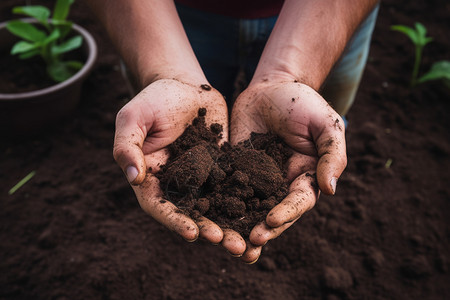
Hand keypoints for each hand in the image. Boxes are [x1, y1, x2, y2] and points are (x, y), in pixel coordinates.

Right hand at [113, 79, 245, 254]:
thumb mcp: (133, 118)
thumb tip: (135, 178)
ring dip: (230, 225)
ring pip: (215, 207)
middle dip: (211, 231)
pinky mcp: (221, 168)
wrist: (184, 85)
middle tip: (231, 245)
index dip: (175, 220)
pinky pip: (233, 188)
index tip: (193, 233)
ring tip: (247, 242)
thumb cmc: (153, 99)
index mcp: (152, 178)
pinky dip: (245, 203)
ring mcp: (201, 178)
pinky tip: (262, 213)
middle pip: (192, 214)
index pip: (160, 206)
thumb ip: (128, 147)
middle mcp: (177, 184)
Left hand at [230, 80, 346, 262]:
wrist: (271, 86)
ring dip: (239, 226)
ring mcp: (255, 178)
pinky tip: (206, 216)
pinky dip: (218, 204)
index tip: (270, 220)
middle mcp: (280, 184)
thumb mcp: (325, 124)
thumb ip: (331, 155)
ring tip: (226, 242)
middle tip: (248, 244)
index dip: (286, 213)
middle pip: (272, 213)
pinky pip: (225, 188)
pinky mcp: (234, 169)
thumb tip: (329, 189)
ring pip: (248, 207)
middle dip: (262, 229)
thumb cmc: (303, 103)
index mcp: (305, 177)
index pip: (298, 201)